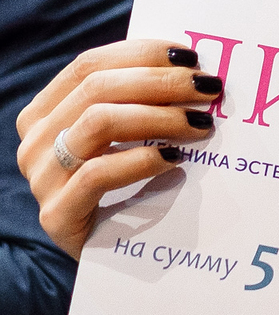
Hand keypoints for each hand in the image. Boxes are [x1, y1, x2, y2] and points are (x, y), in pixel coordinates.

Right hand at [17, 39, 223, 260]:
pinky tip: (176, 159)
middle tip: (208, 88)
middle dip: (161, 82)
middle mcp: (35, 142)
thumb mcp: (123, 139)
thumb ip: (138, 102)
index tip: (190, 56)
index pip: (88, 64)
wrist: (110, 261)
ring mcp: (41, 179)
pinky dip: (142, 160)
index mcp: (44, 113)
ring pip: (99, 123)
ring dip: (159, 117)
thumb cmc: (126, 189)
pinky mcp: (56, 216)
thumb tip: (190, 66)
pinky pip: (99, 174)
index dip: (141, 54)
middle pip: (97, 89)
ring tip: (201, 124)